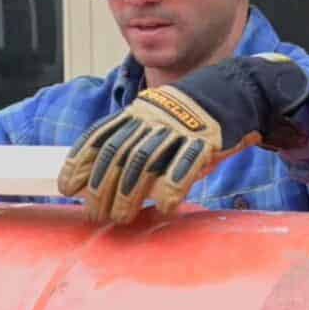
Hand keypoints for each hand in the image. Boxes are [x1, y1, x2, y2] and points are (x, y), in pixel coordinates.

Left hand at [57, 53, 308, 224]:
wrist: (241, 91)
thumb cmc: (196, 117)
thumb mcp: (161, 122)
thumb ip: (138, 144)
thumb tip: (111, 180)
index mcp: (139, 112)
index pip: (101, 135)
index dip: (80, 161)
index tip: (67, 186)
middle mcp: (154, 117)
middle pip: (118, 152)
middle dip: (102, 186)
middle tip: (95, 213)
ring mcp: (180, 127)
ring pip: (145, 160)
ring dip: (128, 193)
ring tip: (121, 218)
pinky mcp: (206, 138)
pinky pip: (184, 164)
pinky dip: (172, 187)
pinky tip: (164, 207)